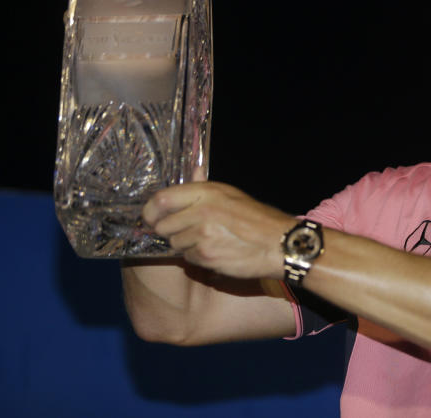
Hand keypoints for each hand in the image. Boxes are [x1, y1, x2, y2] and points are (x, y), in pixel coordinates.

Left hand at [143, 182, 296, 279]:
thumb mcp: (231, 195)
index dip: (150, 211)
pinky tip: (216, 251)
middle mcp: (202, 211)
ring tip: (209, 240)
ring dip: (186, 245)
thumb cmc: (257, 219)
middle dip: (170, 231)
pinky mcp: (206, 256)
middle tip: (187, 232)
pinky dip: (198, 257)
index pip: (161, 199)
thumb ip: (205, 186)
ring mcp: (203, 235)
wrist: (279, 244)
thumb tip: (194, 172)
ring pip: (175, 244)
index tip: (151, 218)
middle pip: (164, 225)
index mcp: (207, 192)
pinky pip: (188, 258)